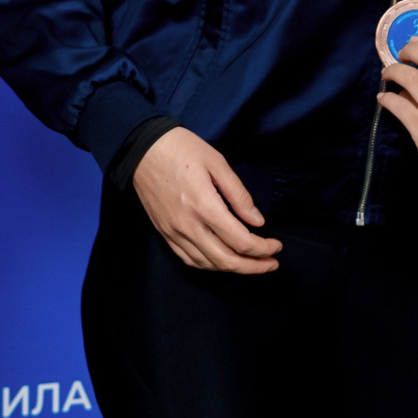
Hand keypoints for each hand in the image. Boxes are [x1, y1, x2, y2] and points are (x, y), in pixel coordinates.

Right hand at [132, 128, 281, 273]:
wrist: (140, 149)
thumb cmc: (180, 148)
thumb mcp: (216, 162)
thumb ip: (238, 194)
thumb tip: (257, 221)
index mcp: (204, 205)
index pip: (240, 241)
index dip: (263, 248)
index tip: (276, 245)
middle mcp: (188, 225)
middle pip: (227, 260)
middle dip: (254, 266)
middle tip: (271, 262)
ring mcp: (174, 232)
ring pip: (208, 264)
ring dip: (234, 269)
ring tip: (252, 264)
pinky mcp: (164, 233)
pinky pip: (189, 259)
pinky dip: (210, 265)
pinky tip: (223, 260)